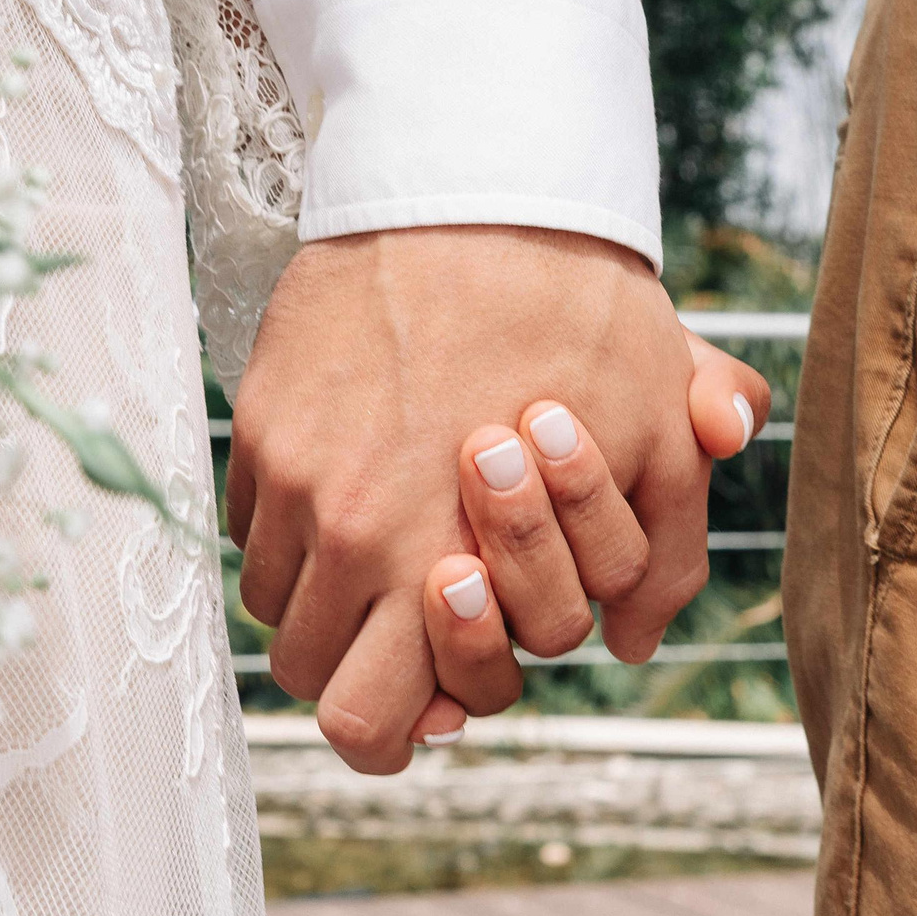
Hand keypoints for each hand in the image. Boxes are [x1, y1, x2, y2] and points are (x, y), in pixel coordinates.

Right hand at [229, 226, 713, 772]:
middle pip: (313, 680)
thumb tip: (637, 640)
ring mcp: (293, 478)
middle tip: (410, 620)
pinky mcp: (261, 422)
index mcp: (445, 562)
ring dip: (327, 595)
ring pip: (276, 604)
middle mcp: (352, 535)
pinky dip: (294, 526)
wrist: (474, 188)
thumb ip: (662, 551)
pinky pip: (255, 522)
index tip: (435, 686)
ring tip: (384, 539)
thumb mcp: (656, 432)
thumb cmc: (577, 309)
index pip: (373, 727)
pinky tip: (353, 473)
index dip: (405, 727)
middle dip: (362, 672)